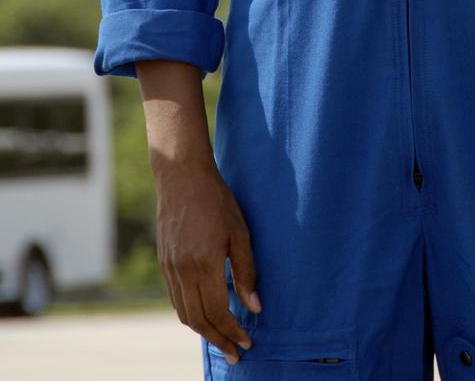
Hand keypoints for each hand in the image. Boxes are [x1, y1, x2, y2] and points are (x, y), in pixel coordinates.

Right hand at [155, 161, 262, 364]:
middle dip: (219, 340)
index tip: (247, 343)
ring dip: (203, 331)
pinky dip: (190, 313)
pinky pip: (176, 299)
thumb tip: (255, 307)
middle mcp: (183, 271)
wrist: (182, 177)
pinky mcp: (164, 262)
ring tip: (222, 338)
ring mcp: (170, 268)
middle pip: (199, 320)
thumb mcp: (240, 232)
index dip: (233, 331)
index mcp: (204, 264)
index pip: (218, 312)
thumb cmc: (217, 200)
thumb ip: (246, 271)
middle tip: (235, 353)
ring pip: (185, 313)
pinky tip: (203, 313)